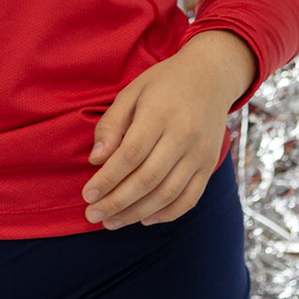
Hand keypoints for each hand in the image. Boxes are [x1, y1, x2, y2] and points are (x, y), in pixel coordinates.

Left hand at [80, 31, 255, 228]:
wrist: (211, 76)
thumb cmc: (163, 84)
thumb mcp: (132, 92)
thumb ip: (111, 124)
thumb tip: (95, 160)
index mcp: (160, 114)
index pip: (130, 155)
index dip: (107, 179)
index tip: (87, 195)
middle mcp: (184, 136)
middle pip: (147, 179)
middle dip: (117, 202)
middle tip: (93, 215)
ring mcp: (200, 153)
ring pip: (168, 193)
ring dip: (137, 213)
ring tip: (112, 222)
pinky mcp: (209, 165)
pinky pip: (190, 198)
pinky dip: (167, 214)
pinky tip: (144, 219)